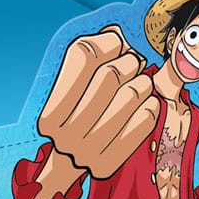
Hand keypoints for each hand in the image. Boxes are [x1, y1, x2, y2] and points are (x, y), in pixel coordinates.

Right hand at [38, 25, 159, 178]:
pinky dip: (150, 105)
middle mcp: (62, 134)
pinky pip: (145, 119)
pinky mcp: (110, 163)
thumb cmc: (80, 105)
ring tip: (140, 84)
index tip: (117, 45)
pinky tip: (145, 103)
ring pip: (130, 95)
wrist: (75, 157)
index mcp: (48, 107)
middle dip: (128, 63)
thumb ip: (94, 51)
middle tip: (133, 64)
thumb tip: (120, 35)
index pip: (84, 55)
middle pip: (109, 74)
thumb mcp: (76, 76)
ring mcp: (85, 152)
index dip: (108, 44)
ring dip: (142, 84)